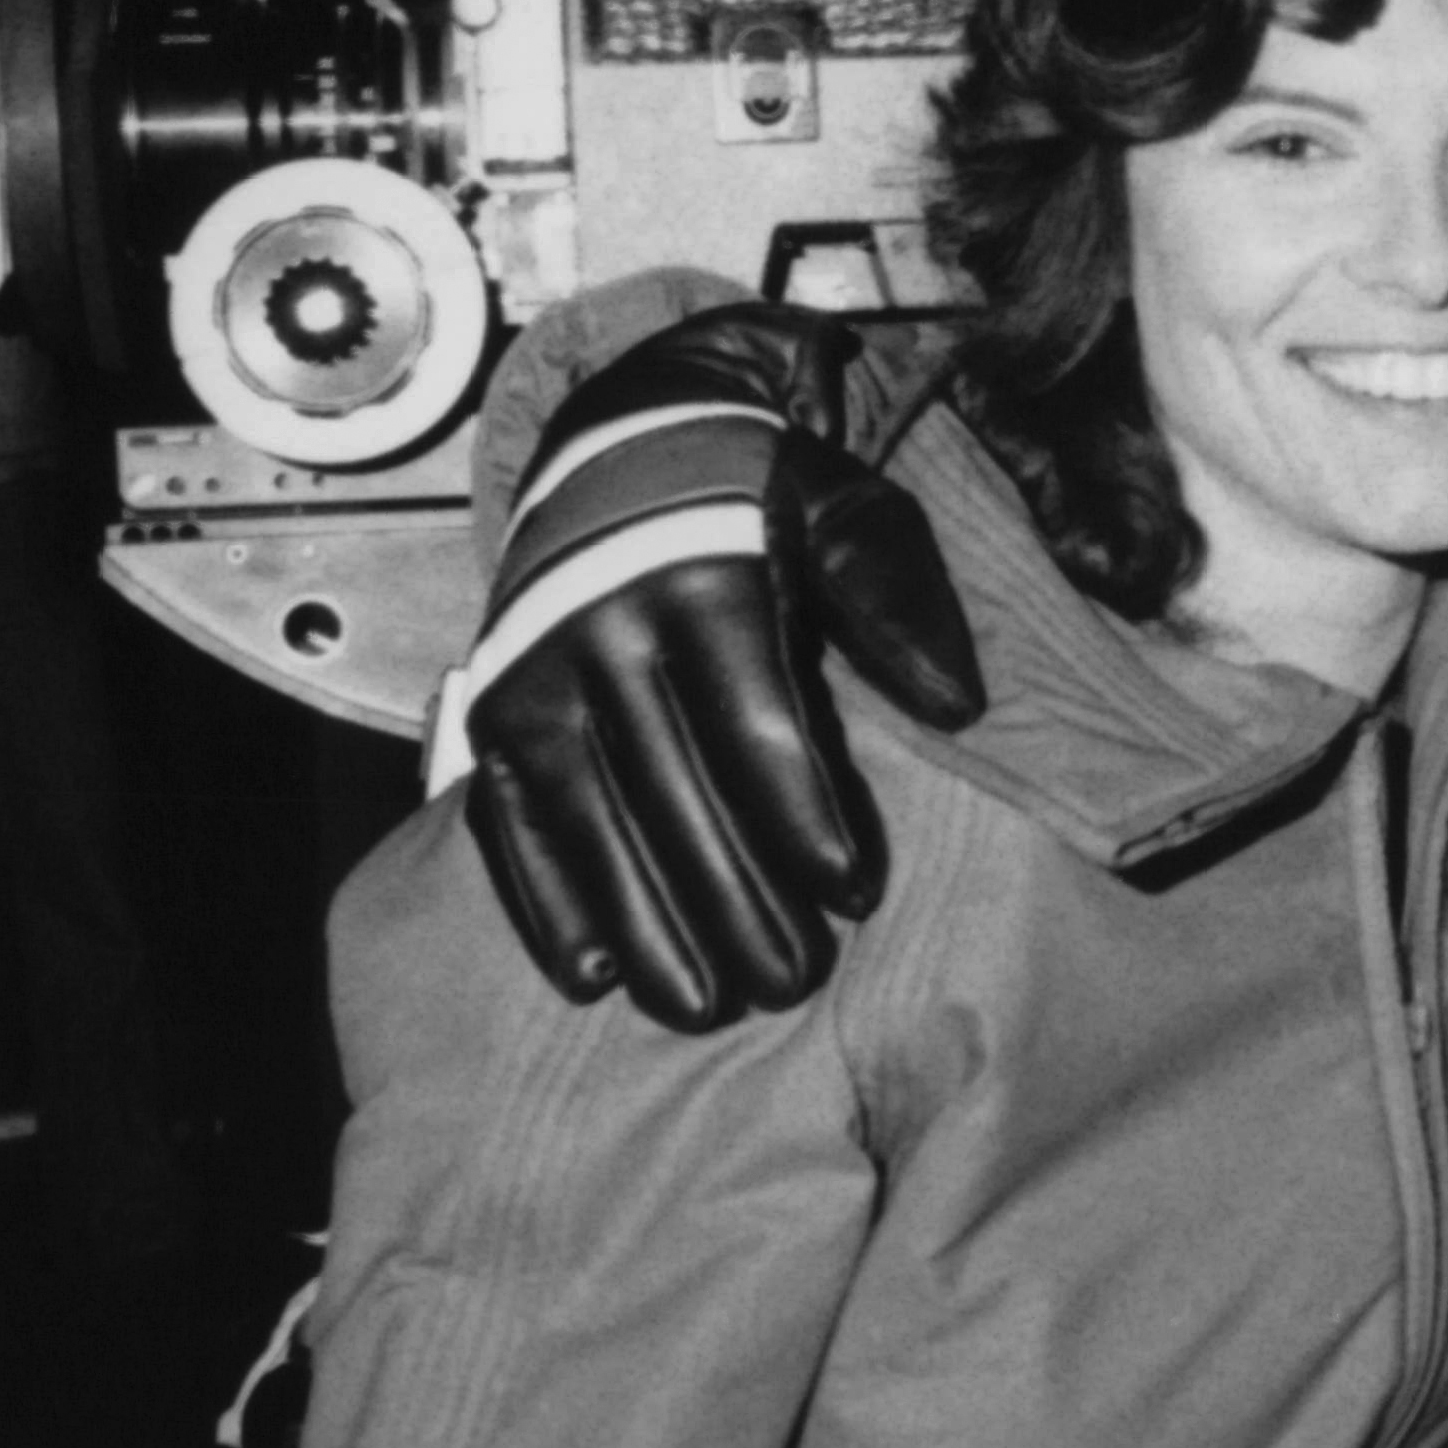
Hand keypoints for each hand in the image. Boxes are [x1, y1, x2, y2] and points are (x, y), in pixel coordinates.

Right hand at [451, 305, 979, 1028]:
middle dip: (732, 897)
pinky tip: (588, 976)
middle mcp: (603, 626)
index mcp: (704, 576)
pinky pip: (505, 817)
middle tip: (790, 984)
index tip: (855, 895)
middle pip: (671, 787)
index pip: (754, 720)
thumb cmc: (765, 495)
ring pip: (585, 817)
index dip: (803, 814)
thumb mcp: (851, 510)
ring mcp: (534, 672)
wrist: (624, 440)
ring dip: (641, 922)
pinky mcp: (489, 710)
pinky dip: (542, 899)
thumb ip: (898, 599)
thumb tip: (957, 704)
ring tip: (703, 1007)